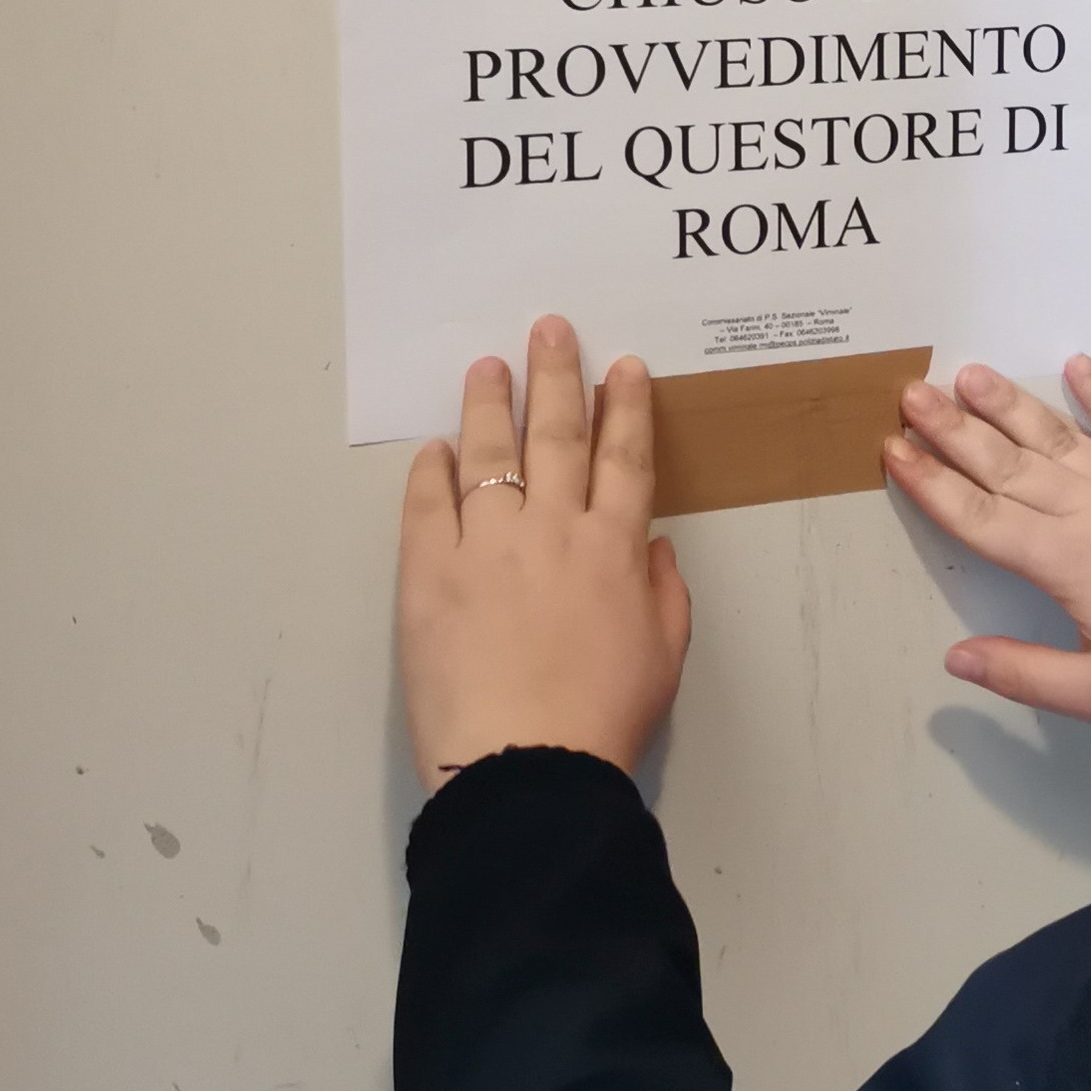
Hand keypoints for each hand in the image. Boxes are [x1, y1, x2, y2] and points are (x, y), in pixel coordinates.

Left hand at [397, 315, 692, 790]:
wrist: (526, 763)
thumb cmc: (601, 718)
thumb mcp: (662, 656)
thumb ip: (662, 593)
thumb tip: (651, 547)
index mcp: (615, 549)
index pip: (625, 458)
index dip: (626, 407)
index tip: (624, 367)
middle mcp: (553, 529)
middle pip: (558, 435)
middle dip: (558, 376)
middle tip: (551, 327)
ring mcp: (487, 544)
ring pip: (490, 454)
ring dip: (491, 403)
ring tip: (489, 365)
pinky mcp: (429, 571)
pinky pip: (428, 504)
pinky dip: (431, 469)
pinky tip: (435, 447)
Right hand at [884, 357, 1090, 728]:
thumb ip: (1024, 673)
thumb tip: (955, 659)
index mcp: (1066, 562)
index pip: (980, 517)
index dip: (931, 485)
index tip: (892, 451)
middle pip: (1006, 464)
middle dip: (953, 429)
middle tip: (909, 392)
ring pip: (1056, 436)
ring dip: (1010, 404)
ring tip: (968, 372)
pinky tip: (1079, 364)